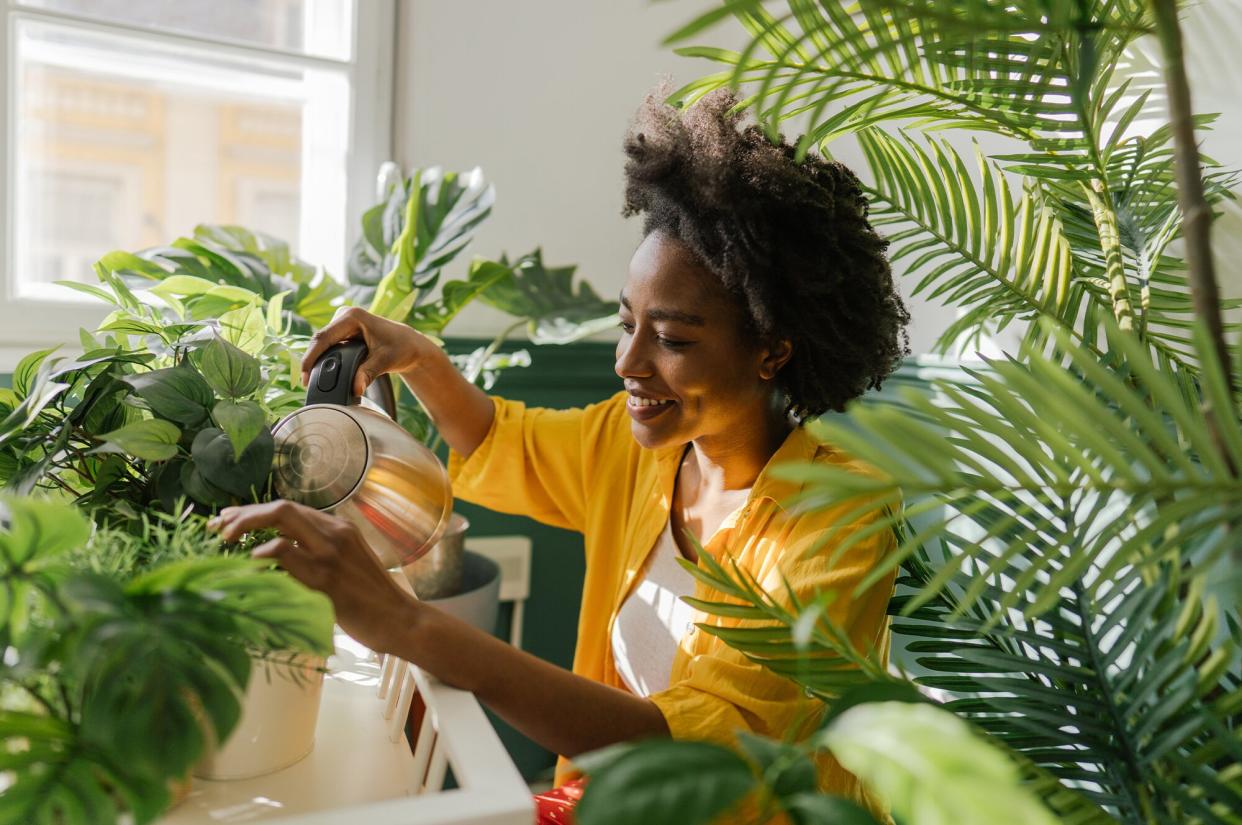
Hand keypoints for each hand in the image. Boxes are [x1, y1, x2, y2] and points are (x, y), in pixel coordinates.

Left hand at [207, 500, 418, 653]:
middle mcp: (335, 533)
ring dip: (246, 527)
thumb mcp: (345, 565)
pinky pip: (286, 553)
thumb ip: (316, 554)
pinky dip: (262, 554)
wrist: (399, 619)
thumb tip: (275, 556)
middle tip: (218, 529)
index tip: (228, 522)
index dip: (253, 513)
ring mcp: (331, 553)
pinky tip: (251, 563)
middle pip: (281, 507)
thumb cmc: (370, 599)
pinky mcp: (326, 577)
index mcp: (338, 529)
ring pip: (282, 520)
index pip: (289, 509)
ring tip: (226, 542)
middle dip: (243, 515)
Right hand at [302, 306, 437, 395]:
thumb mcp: (385, 361)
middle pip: (319, 341)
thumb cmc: (402, 348)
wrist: (410, 345)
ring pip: (322, 345)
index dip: (311, 358)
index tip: (305, 377)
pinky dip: (324, 361)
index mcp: (352, 316)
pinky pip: (328, 347)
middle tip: (307, 384)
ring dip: (317, 362)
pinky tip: (321, 375)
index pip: (323, 337)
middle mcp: (344, 316)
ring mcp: (342, 324)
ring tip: (312, 383)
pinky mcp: (343, 333)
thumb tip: (356, 389)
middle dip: (311, 362)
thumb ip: (368, 373)